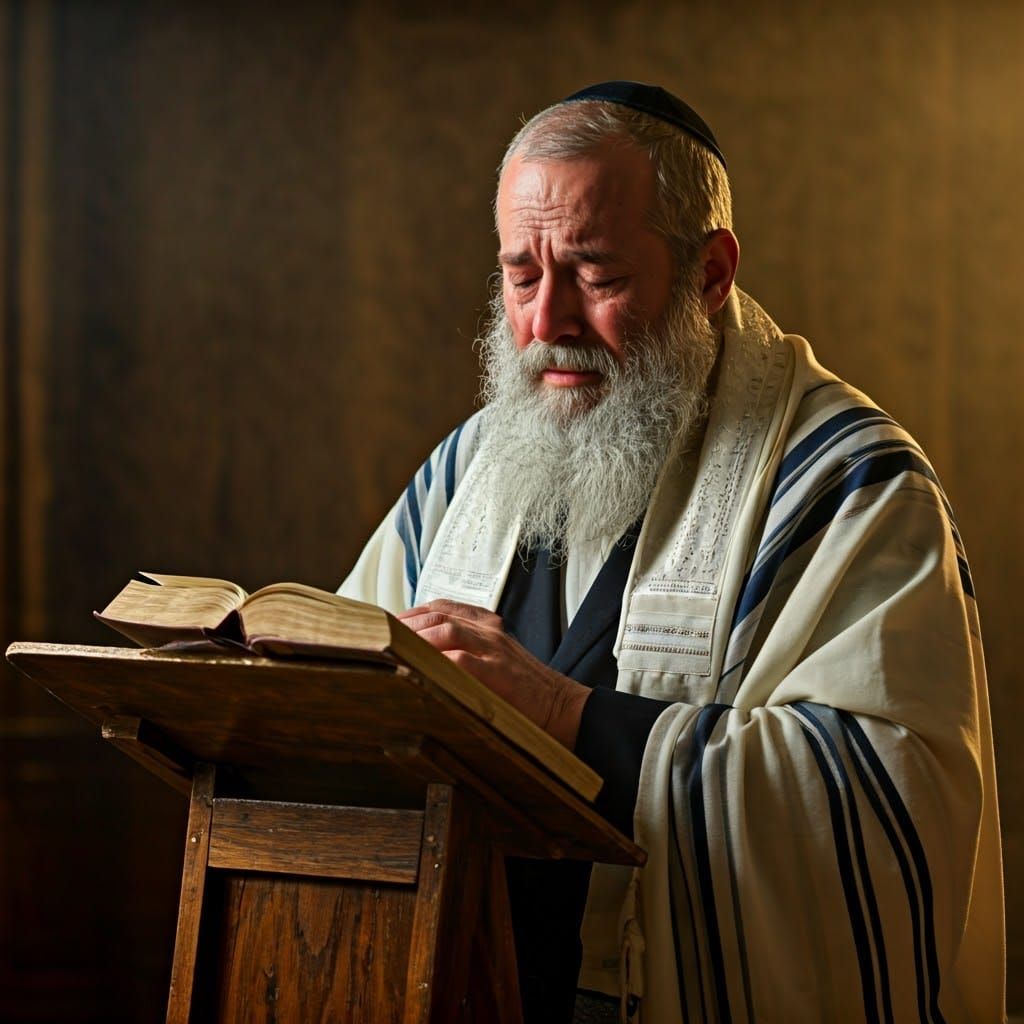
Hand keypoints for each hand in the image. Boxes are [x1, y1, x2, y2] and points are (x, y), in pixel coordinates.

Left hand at [396, 599, 590, 748]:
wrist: (565, 708)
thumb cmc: (526, 691)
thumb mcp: (497, 661)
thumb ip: (467, 652)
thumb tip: (423, 657)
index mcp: (490, 626)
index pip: (444, 606)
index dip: (413, 613)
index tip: (391, 623)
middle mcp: (491, 632)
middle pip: (439, 614)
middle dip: (406, 624)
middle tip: (381, 637)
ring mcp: (495, 651)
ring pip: (446, 630)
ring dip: (415, 638)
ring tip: (392, 648)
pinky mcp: (497, 674)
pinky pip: (460, 660)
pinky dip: (435, 662)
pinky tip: (415, 668)